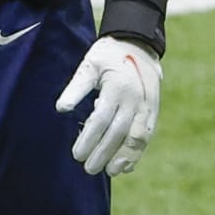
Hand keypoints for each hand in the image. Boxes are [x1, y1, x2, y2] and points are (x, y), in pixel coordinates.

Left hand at [56, 35, 162, 176]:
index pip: (101, 120)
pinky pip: (146, 135)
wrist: (138, 42)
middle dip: (102, 153)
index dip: (88, 139)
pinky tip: (127, 165)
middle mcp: (134, 99)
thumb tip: (61, 109)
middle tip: (88, 168)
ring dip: (123, 158)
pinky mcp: (153, 111)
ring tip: (109, 171)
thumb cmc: (108, 55)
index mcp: (116, 87)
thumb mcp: (89, 64)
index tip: (77, 154)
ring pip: (136, 138)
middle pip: (117, 133)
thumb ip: (76, 87)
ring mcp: (147, 106)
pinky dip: (137, 153)